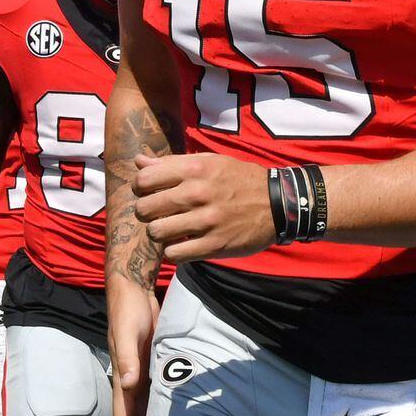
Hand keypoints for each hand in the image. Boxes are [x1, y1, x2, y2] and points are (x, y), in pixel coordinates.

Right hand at [108, 279, 158, 415]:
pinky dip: (159, 403)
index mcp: (122, 376)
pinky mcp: (152, 360)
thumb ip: (127, 357)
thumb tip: (128, 384)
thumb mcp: (126, 333)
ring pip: (145, 405)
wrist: (134, 289)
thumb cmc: (127, 310)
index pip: (124, 415)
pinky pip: (155, 388)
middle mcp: (130, 378)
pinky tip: (169, 411)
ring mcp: (141, 370)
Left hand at [133, 151, 274, 261]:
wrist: (276, 203)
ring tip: (168, 229)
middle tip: (157, 212)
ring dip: (159, 232)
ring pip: (156, 233)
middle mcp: (198, 193)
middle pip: (145, 208)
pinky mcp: (214, 245)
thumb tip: (139, 161)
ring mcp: (206, 221)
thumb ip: (172, 163)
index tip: (149, 191)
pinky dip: (173, 251)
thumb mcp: (209, 162)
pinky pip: (174, 254)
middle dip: (146, 211)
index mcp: (195, 169)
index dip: (141, 187)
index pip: (145, 179)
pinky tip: (181, 243)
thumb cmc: (237, 179)